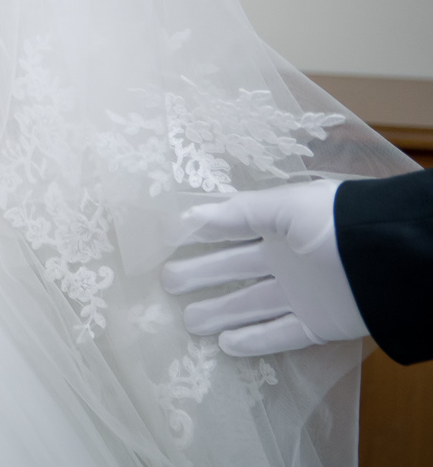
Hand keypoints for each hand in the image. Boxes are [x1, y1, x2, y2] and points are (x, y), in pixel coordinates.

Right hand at [160, 179, 366, 357]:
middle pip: (235, 270)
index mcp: (280, 226)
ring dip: (221, 313)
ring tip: (188, 321)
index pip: (232, 230)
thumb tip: (189, 218)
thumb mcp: (284, 207)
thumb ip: (238, 214)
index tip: (167, 242)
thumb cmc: (334, 223)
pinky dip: (255, 340)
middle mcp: (287, 260)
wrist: (385, 259)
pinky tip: (226, 345)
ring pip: (251, 305)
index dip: (202, 235)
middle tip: (166, 282)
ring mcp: (301, 294)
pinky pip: (281, 334)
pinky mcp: (318, 324)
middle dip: (202, 275)